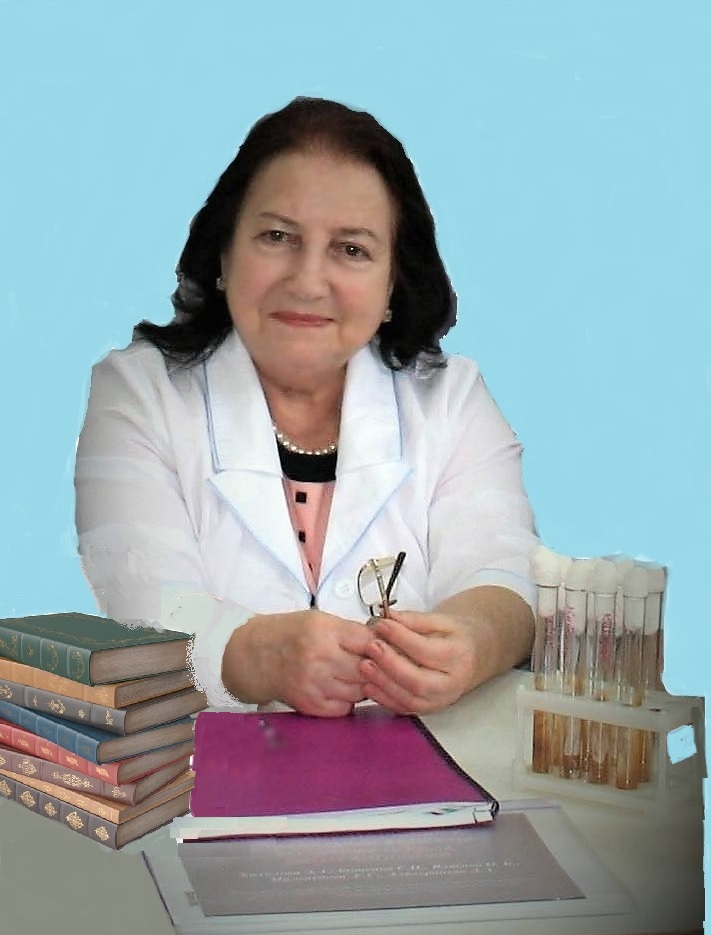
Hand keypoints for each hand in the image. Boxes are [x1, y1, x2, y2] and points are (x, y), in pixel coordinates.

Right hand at [223, 610, 372, 717]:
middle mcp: (320, 658)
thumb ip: (351, 632)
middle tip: (374, 664)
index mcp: (324, 631)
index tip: (386, 647)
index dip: (382, 645)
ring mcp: (315, 684)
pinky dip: (348, 700)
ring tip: (353, 674)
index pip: (370, 642)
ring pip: (360, 691)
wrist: (254, 657)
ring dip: (363, 685)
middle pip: (369, 669)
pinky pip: (345, 708)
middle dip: (376, 667)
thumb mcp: (320, 620)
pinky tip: (339, 688)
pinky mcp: (310, 705)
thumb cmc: (290, 634)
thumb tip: (386, 643)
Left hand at [358, 610, 478, 714]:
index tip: (381, 624)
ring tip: (365, 666)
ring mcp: (440, 700)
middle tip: (371, 647)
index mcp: (459, 656)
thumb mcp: (441, 620)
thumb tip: (388, 616)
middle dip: (390, 665)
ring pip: (409, 699)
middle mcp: (452, 683)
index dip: (401, 638)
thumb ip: (414, 619)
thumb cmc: (456, 637)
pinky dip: (384, 699)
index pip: (426, 650)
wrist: (472, 655)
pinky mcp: (428, 708)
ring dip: (383, 684)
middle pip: (418, 681)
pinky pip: (404, 709)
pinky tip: (369, 684)